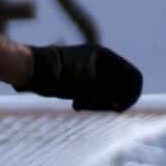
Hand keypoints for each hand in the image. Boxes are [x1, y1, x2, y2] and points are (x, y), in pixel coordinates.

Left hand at [21, 43, 143, 111]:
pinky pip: (94, 95)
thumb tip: (124, 101)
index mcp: (106, 56)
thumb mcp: (88, 85)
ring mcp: (90, 70)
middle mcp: (100, 61)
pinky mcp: (80, 80)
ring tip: (79, 105)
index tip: (117, 109)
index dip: (131, 95)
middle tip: (94, 109)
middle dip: (111, 100)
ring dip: (98, 103)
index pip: (133, 77)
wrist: (31, 70)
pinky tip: (75, 104)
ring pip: (107, 93)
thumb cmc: (58, 75)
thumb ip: (109, 91)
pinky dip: (89, 102)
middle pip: (121, 87)